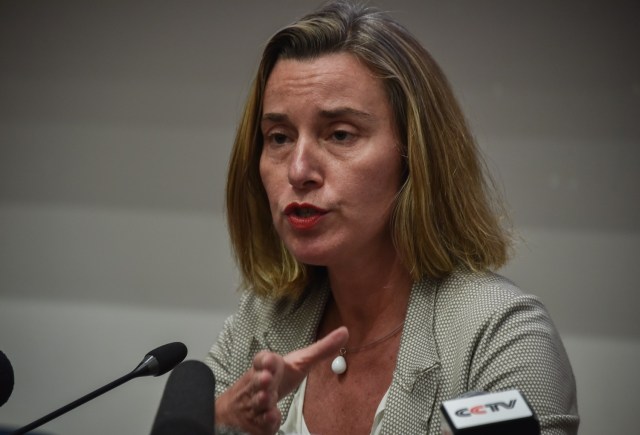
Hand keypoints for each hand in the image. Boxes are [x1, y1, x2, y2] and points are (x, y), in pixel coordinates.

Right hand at [215, 326, 347, 434]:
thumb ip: (321, 350)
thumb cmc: (277, 377)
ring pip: (258, 401)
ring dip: (263, 399)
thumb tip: (345, 331)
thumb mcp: (299, 363)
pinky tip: (272, 417)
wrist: (244, 403)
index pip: (262, 360)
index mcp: (268, 367)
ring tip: (267, 397)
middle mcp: (259, 384)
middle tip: (267, 379)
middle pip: (258, 380)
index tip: (270, 359)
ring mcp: (256, 402)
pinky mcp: (257, 421)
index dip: (265, 360)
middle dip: (262, 379)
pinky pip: (262, 423)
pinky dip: (267, 421)